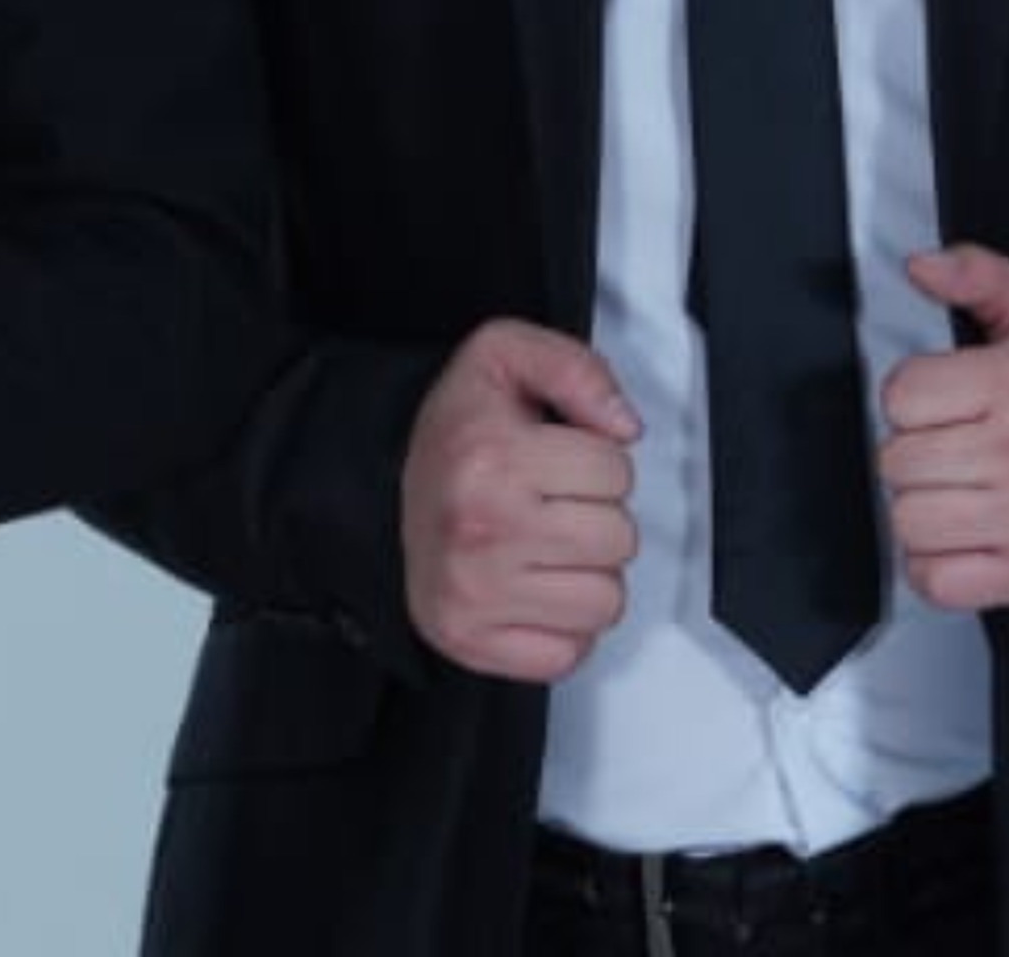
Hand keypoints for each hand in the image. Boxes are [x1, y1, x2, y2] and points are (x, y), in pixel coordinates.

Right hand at [397, 319, 639, 680]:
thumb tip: (626, 427)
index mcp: (493, 459)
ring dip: (589, 573)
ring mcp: (472, 596)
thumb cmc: (457, 427)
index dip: (600, 459)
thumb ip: (576, 368)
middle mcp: (481, 532)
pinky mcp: (469, 642)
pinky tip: (537, 587)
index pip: (616, 471)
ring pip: (604, 603)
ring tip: (549, 545)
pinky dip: (564, 626)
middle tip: (556, 502)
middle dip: (599, 515)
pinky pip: (567, 654)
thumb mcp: (506, 354)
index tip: (562, 458)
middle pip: (617, 539)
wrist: (383, 482)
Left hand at [879, 243, 1008, 609]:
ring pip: (909, 520)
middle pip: (898, 461)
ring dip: (920, 508)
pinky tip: (963, 532)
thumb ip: (977, 275)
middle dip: (914, 452)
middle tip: (951, 445)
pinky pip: (934, 579)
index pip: (903, 393)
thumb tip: (921, 266)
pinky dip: (935, 563)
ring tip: (957, 488)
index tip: (942, 399)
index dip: (913, 395)